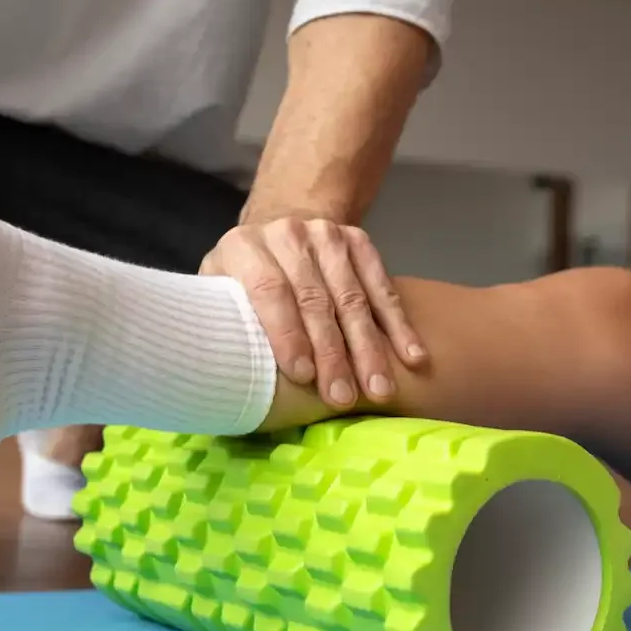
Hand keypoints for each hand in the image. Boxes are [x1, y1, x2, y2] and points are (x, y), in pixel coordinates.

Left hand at [201, 218, 426, 408]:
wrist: (277, 234)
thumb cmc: (241, 284)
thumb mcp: (218, 296)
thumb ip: (226, 323)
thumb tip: (230, 374)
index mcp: (243, 247)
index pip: (269, 290)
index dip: (287, 334)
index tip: (303, 376)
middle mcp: (286, 234)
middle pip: (315, 299)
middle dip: (332, 352)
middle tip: (343, 396)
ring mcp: (326, 235)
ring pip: (352, 297)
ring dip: (368, 347)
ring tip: (379, 388)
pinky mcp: (358, 240)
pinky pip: (383, 286)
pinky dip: (399, 325)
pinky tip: (412, 356)